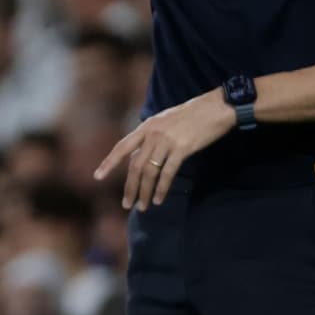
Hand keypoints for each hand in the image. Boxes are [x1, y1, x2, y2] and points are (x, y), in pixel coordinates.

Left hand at [94, 91, 235, 211]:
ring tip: (143, 206)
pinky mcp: (183, 148)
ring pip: (149, 172)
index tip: (98, 177)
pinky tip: (159, 199)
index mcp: (146, 126)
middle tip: (127, 204)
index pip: (122, 147)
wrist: (217, 107)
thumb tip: (139, 158)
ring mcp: (167, 140)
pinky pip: (167, 173)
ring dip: (145, 192)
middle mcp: (153, 133)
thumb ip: (151, 138)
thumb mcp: (166, 121)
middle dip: (130, 187)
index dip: (109, 163)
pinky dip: (162, 189)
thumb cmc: (192, 115)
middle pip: (135, 165)